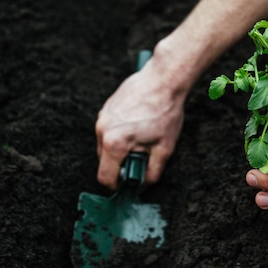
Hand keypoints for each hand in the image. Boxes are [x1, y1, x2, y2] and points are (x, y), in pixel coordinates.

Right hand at [95, 59, 184, 189]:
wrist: (164, 80)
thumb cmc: (166, 112)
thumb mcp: (165, 148)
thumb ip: (152, 172)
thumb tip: (143, 186)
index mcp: (114, 143)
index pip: (105, 177)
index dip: (118, 185)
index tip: (130, 183)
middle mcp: (102, 130)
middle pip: (105, 161)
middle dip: (122, 164)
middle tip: (143, 156)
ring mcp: (102, 117)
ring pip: (106, 145)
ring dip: (121, 148)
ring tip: (143, 137)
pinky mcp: (106, 108)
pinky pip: (108, 130)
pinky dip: (120, 134)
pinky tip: (139, 125)